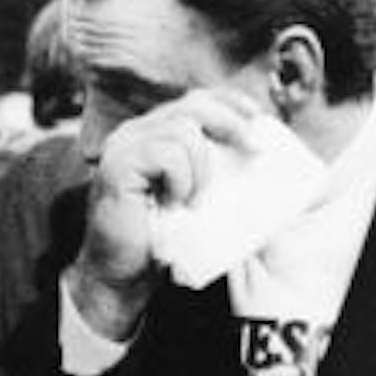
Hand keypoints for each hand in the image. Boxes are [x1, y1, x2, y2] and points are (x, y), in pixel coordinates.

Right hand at [71, 88, 287, 334]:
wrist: (121, 275)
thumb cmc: (159, 240)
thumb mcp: (192, 194)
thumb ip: (209, 167)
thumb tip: (256, 152)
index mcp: (152, 133)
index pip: (195, 100)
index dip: (229, 102)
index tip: (257, 116)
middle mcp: (134, 132)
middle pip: (193, 106)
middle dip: (230, 123)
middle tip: (253, 149)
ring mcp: (123, 146)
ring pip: (183, 131)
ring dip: (201, 168)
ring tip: (193, 199)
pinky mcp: (118, 165)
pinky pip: (168, 154)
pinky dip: (182, 179)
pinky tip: (175, 202)